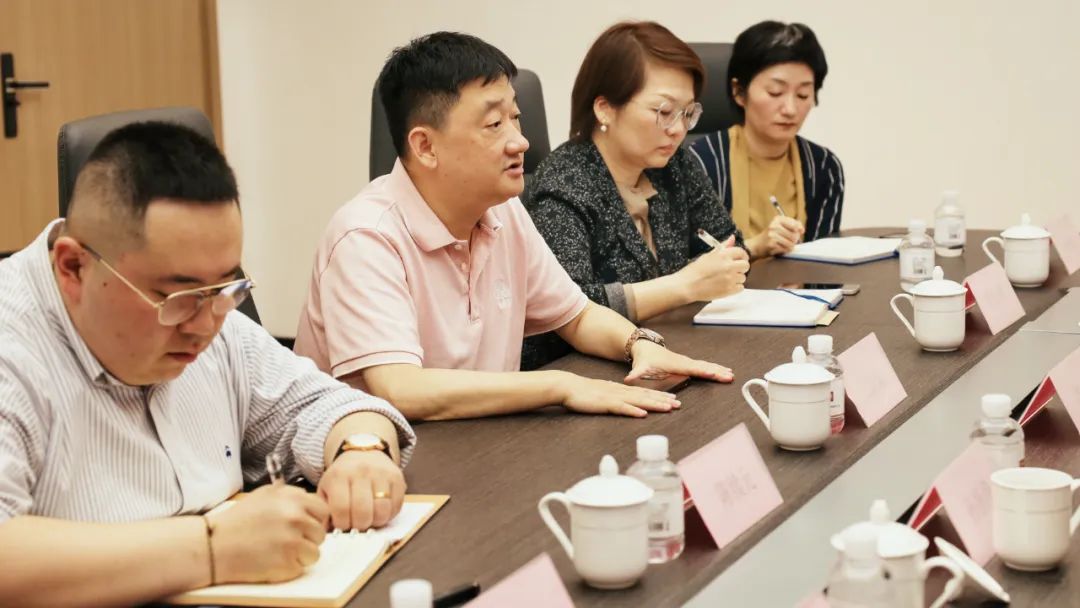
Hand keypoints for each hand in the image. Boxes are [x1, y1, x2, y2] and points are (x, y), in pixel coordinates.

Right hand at [207, 484, 328, 583]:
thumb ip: (290, 496)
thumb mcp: (264, 495)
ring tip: (277, 550)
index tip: (304, 527)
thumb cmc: (237, 522)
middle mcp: (296, 516)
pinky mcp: (288, 562)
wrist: (214, 546)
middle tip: (286, 541)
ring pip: (315, 551)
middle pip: (320, 532)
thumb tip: (309, 503)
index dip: (314, 520)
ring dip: (300, 554)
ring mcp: (293, 539)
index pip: (323, 510)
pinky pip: (302, 567)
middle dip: (307, 538)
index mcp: (292, 498)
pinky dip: (291, 567)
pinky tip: (272, 560)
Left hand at [318, 450, 405, 531]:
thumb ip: (324, 509)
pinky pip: (396, 506)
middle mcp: (361, 472)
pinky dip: (389, 515)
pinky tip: (380, 511)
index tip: (342, 525)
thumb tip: (324, 531)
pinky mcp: (397, 477)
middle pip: (363, 512)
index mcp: (339, 476)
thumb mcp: (326, 488)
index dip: (342, 524)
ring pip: (382, 511)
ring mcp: (381, 473)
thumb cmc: (342, 476)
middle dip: (359, 526)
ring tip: (369, 519)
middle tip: (357, 525)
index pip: (341, 509)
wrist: (363, 452)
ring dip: (376, 522)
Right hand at [558, 371, 681, 417]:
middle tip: (678, 404)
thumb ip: (614, 397)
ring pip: (638, 401)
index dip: (659, 396)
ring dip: (653, 404)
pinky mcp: (604, 404)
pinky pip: (621, 408)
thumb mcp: (602, 394)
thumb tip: (625, 403)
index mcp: (620, 390)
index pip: (643, 393)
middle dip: (662, 400)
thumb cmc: (582, 393)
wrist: (567, 386)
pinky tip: (643, 414)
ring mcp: (613, 397)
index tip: (672, 399)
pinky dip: (632, 411)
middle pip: (645, 396)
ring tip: (668, 408)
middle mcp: (620, 392)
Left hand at [627, 340, 733, 383]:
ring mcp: (687, 362)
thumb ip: (636, 373)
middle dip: (716, 371)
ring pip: (706, 365)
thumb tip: (628, 379)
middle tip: (730, 376)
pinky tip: (724, 371)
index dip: (703, 370)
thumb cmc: (644, 358)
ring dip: (718, 369)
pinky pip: (704, 366)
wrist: (644, 347)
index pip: (692, 368)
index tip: (714, 373)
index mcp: (676, 364)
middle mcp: (684, 361)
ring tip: (731, 374)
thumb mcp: (640, 367)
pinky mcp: (688, 364)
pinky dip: (715, 368)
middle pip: (703, 366)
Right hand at [679, 235, 749, 301]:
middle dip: (741, 267)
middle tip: (733, 270)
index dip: (742, 256)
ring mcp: (730, 278)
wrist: (687, 286)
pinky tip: (725, 286)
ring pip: (743, 277)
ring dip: (737, 278)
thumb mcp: (708, 255)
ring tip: (725, 279)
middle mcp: (729, 266)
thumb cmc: (695, 270)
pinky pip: (740, 288)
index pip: (742, 252)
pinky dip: (735, 288)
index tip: (739, 259)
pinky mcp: (729, 290)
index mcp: (723, 255)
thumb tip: (732, 238)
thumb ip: (723, 247)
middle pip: (746, 265)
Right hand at [749, 216, 803, 257]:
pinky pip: (786, 249)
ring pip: (791, 243)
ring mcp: (772, 235)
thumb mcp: (780, 226)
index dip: (799, 229)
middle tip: (787, 240)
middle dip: (794, 240)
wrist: (756, 245)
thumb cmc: (770, 236)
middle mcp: (774, 225)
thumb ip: (792, 225)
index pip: (795, 224)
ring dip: (789, 246)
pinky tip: (778, 248)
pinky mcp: (771, 244)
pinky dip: (784, 250)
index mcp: (777, 219)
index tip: (800, 231)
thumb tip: (801, 230)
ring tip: (782, 245)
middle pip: (795, 235)